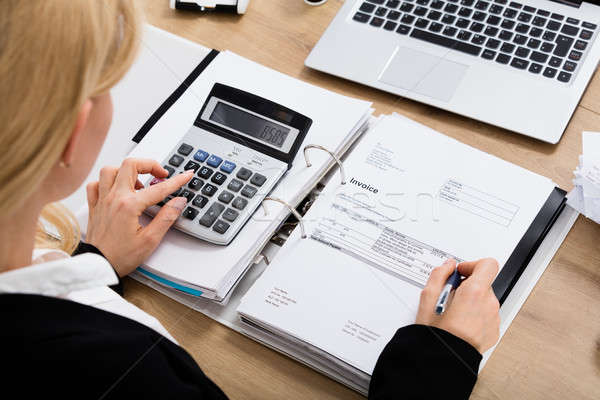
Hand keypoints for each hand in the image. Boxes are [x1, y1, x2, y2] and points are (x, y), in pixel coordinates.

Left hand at [85, 158, 193, 276]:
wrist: (98, 267)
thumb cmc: (120, 257)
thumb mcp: (150, 240)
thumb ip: (166, 217)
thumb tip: (178, 202)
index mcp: (129, 206)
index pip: (158, 188)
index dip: (176, 181)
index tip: (186, 175)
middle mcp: (114, 198)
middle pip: (130, 165)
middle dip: (149, 164)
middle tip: (160, 174)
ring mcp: (102, 200)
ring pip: (111, 170)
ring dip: (127, 171)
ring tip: (139, 181)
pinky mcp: (95, 206)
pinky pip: (96, 184)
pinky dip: (107, 182)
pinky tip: (117, 189)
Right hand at [416, 258, 500, 352]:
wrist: (445, 360)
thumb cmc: (437, 334)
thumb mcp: (428, 298)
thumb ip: (439, 275)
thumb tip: (448, 266)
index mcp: (475, 292)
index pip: (487, 264)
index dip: (472, 265)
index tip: (460, 272)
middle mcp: (489, 304)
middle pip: (483, 283)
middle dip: (467, 286)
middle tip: (449, 296)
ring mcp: (493, 318)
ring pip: (484, 299)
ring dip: (471, 301)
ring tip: (452, 313)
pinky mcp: (494, 331)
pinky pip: (486, 315)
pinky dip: (475, 315)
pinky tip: (460, 324)